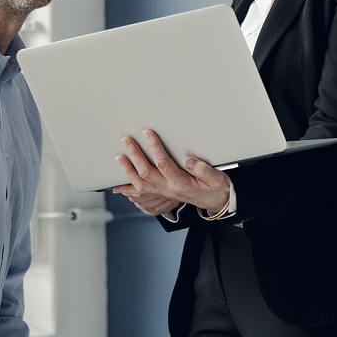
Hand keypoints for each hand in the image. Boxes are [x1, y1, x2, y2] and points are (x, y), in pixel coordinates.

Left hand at [113, 130, 230, 213]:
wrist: (215, 202)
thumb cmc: (215, 188)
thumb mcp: (216, 179)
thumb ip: (203, 170)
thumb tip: (188, 160)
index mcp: (181, 183)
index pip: (163, 163)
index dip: (154, 147)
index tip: (148, 133)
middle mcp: (168, 189)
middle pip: (146, 173)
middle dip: (135, 155)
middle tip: (127, 140)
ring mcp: (163, 192)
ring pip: (140, 184)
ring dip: (128, 170)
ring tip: (119, 157)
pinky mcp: (161, 193)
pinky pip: (141, 192)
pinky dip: (129, 187)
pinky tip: (120, 183)